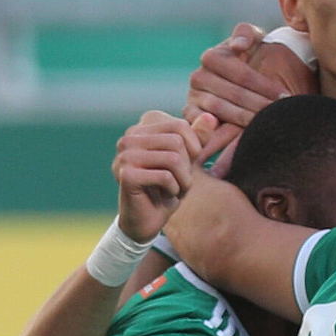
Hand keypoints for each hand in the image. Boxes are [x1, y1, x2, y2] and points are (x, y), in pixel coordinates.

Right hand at [113, 110, 205, 241]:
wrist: (149, 218)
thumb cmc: (169, 185)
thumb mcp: (189, 158)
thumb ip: (198, 137)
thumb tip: (210, 116)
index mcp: (143, 127)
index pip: (181, 125)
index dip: (193, 148)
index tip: (184, 165)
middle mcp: (129, 136)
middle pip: (177, 142)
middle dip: (187, 166)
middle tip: (179, 180)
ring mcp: (124, 155)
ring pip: (173, 158)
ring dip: (183, 180)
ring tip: (175, 188)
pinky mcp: (126, 175)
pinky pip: (165, 177)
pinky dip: (174, 189)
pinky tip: (165, 196)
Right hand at [185, 23, 313, 144]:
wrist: (242, 79)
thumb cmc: (253, 58)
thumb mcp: (253, 40)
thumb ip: (247, 34)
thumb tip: (238, 46)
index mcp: (212, 57)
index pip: (241, 74)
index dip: (264, 85)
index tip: (285, 96)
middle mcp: (198, 76)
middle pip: (232, 94)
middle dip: (258, 104)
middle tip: (279, 114)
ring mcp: (193, 97)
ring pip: (220, 110)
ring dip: (245, 119)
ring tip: (266, 125)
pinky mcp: (190, 116)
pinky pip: (201, 126)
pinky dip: (216, 132)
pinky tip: (236, 138)